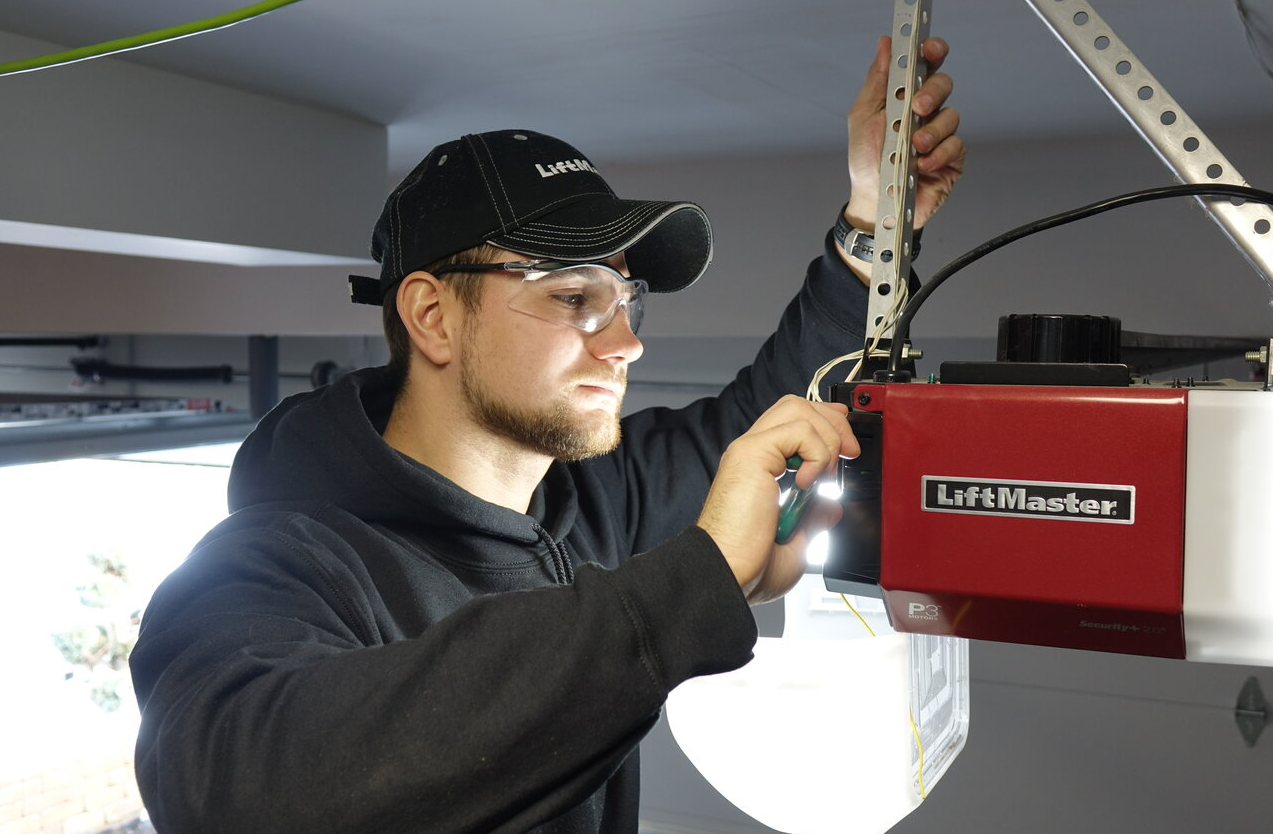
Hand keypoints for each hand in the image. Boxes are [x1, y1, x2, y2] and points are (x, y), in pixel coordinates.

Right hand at [697, 396, 858, 605]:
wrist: (727, 573)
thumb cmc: (748, 566)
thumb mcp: (796, 543)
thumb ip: (813, 519)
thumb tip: (831, 506)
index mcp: (760, 469)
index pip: (795, 422)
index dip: (826, 425)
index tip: (846, 449)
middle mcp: (753, 453)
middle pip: (797, 405)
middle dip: (832, 424)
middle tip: (846, 456)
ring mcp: (749, 450)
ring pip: (798, 408)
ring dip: (826, 439)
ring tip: (823, 475)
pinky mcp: (751, 453)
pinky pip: (798, 430)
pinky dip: (816, 453)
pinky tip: (808, 482)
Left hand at [845, 35, 964, 232]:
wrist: (874, 201)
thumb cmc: (868, 161)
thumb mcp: (863, 117)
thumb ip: (877, 81)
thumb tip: (886, 45)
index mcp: (905, 96)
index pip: (925, 65)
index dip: (932, 52)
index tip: (930, 49)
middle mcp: (926, 112)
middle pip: (943, 85)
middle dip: (933, 92)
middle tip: (919, 107)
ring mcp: (940, 135)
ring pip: (951, 116)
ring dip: (931, 131)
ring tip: (914, 148)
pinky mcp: (951, 158)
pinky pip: (956, 146)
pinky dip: (938, 154)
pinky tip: (922, 165)